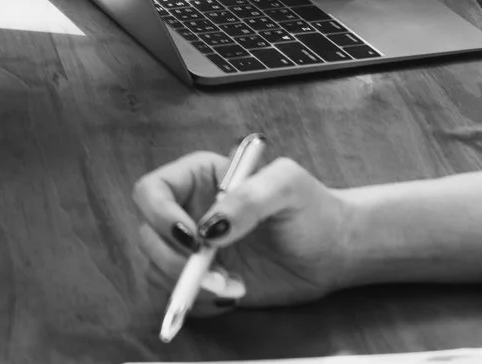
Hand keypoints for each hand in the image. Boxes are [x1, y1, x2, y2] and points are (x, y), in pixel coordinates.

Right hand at [131, 150, 353, 312]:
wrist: (334, 250)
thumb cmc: (312, 208)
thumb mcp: (286, 186)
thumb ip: (247, 197)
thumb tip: (210, 228)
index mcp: (198, 178)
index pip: (151, 191)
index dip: (160, 216)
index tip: (194, 240)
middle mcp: (188, 212)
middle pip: (148, 236)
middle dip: (176, 262)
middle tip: (217, 276)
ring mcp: (194, 250)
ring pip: (157, 270)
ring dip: (190, 287)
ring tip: (234, 288)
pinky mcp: (205, 280)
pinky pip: (180, 296)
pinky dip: (201, 304)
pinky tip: (234, 295)